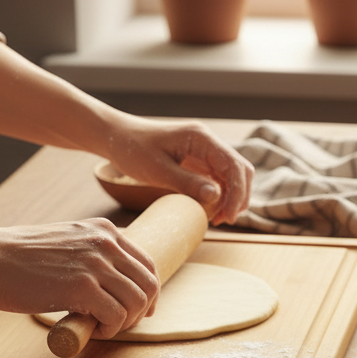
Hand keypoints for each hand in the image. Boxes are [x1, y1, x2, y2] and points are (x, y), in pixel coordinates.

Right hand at [0, 218, 159, 338]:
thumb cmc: (17, 256)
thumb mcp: (65, 240)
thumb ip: (90, 252)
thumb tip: (109, 279)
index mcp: (104, 230)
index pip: (147, 263)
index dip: (149, 290)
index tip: (140, 308)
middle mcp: (106, 243)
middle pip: (149, 283)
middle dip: (142, 309)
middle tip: (124, 324)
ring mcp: (96, 265)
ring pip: (138, 301)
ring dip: (126, 322)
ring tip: (106, 328)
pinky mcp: (82, 288)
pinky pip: (117, 316)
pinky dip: (111, 329)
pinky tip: (96, 330)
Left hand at [104, 117, 253, 225]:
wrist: (117, 137)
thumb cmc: (132, 149)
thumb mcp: (157, 170)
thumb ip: (187, 183)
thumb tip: (216, 196)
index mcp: (201, 138)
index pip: (233, 165)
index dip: (237, 192)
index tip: (228, 216)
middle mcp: (207, 142)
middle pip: (240, 169)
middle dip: (238, 197)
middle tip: (225, 220)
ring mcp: (204, 151)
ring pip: (232, 175)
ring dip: (231, 197)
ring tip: (218, 219)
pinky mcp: (198, 161)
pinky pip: (218, 178)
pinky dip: (220, 195)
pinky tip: (210, 211)